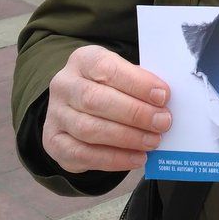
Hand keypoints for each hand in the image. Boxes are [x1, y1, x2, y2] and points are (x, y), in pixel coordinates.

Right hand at [43, 45, 172, 172]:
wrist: (78, 107)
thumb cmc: (110, 88)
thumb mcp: (123, 75)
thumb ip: (139, 84)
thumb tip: (164, 101)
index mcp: (83, 60)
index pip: (107, 68)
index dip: (137, 83)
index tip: (163, 96)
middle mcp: (63, 85)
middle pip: (95, 100)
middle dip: (134, 113)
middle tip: (162, 122)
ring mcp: (55, 115)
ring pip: (88, 129)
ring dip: (126, 137)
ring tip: (153, 141)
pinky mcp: (54, 143)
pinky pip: (83, 154)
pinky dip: (114, 158)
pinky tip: (137, 157)